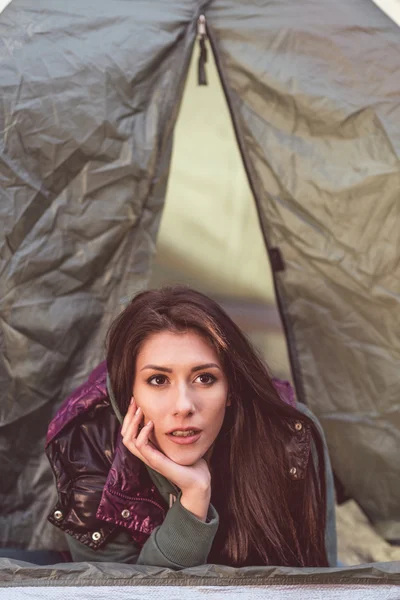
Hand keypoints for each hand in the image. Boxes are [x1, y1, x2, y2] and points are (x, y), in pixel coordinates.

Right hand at [121, 399, 210, 518]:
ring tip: (140, 410)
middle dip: (128, 416)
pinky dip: (143, 433)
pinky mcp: (156, 462)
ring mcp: (149, 459)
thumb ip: (170, 431)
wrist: (198, 479)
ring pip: (128, 440)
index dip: (129, 416)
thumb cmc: (189, 461)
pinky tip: (150, 423)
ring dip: (132, 423)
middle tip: (134, 401)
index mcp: (149, 449)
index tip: (135, 401)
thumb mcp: (176, 441)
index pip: (129, 432)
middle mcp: (146, 454)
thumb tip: (170, 413)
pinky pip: (141, 446)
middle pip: (125, 434)